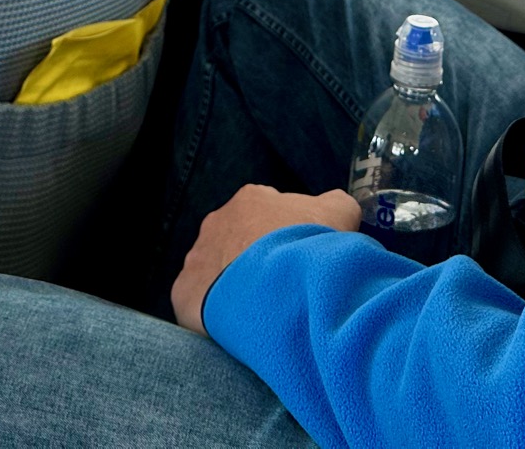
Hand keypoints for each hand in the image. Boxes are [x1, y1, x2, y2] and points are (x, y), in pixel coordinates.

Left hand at [172, 185, 361, 334]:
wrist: (278, 288)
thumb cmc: (308, 248)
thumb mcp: (341, 214)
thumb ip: (336, 205)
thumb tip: (335, 208)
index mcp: (253, 200)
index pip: (269, 214)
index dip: (287, 236)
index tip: (299, 258)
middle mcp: (219, 221)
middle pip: (240, 241)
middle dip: (260, 260)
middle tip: (282, 285)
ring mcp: (197, 256)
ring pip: (218, 271)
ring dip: (236, 285)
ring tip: (263, 308)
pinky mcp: (184, 291)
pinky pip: (198, 302)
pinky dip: (217, 312)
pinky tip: (239, 325)